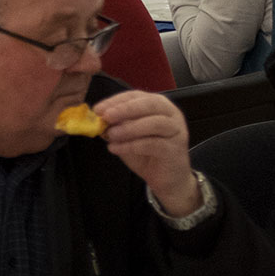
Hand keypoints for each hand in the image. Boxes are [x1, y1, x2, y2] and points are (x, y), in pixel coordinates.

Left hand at [94, 91, 199, 214]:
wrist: (166, 179)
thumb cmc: (146, 154)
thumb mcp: (127, 137)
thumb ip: (116, 126)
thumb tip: (99, 119)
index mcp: (158, 105)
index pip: (136, 96)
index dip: (116, 101)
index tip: (98, 109)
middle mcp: (171, 114)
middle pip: (149, 105)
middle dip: (125, 109)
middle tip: (106, 117)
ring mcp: (176, 131)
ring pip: (154, 123)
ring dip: (129, 128)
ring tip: (110, 135)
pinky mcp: (175, 149)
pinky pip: (153, 144)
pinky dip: (131, 145)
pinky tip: (116, 148)